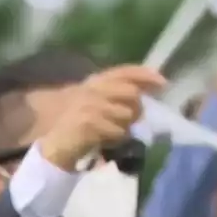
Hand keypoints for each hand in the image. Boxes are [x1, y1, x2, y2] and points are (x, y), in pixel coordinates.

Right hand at [39, 65, 163, 170]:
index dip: (144, 75)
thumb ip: (117, 96)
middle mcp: (91, 90)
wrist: (54, 145)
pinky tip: (103, 141)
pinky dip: (115, 140)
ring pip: (126, 115)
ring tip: (109, 133)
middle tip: (130, 122)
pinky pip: (117, 131)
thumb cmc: (77, 126)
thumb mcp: (97, 105)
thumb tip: (145, 94)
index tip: (163, 82)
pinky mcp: (89, 122)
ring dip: (124, 128)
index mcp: (93, 83)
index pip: (122, 72)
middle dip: (136, 110)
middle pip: (131, 94)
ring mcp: (90, 105)